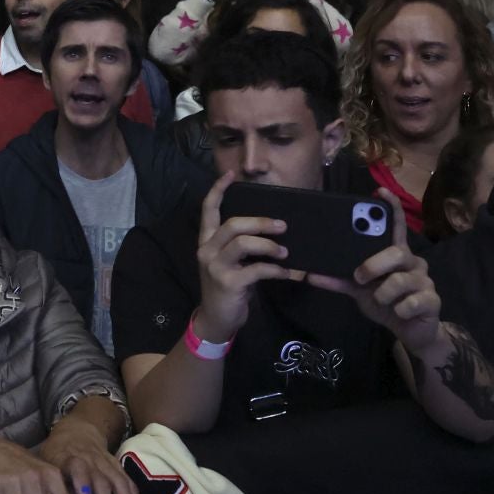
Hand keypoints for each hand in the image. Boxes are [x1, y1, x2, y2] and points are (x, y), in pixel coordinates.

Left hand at [34, 425, 141, 493]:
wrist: (77, 432)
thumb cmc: (59, 455)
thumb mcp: (51, 467)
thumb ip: (59, 489)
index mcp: (71, 459)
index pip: (77, 467)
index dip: (81, 479)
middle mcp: (91, 461)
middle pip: (101, 480)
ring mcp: (107, 464)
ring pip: (119, 482)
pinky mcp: (119, 467)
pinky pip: (129, 484)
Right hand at [194, 171, 301, 343]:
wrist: (217, 320)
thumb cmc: (228, 287)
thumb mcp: (230, 262)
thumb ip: (241, 246)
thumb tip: (272, 230)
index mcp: (207, 241)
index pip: (208, 209)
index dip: (218, 190)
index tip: (231, 174)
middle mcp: (207, 250)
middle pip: (232, 224)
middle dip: (260, 222)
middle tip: (283, 226)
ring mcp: (216, 267)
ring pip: (242, 243)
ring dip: (269, 245)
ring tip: (285, 252)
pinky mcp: (228, 283)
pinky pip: (256, 270)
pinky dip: (274, 269)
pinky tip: (286, 272)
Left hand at [306, 191, 442, 358]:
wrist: (410, 331)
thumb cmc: (386, 302)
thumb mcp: (359, 291)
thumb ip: (339, 280)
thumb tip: (309, 274)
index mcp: (395, 254)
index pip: (396, 226)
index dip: (391, 208)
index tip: (380, 191)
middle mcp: (413, 262)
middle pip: (397, 251)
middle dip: (374, 264)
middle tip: (360, 278)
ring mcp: (425, 281)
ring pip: (401, 280)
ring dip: (383, 293)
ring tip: (380, 300)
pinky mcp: (432, 301)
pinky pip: (412, 302)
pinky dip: (399, 309)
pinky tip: (399, 312)